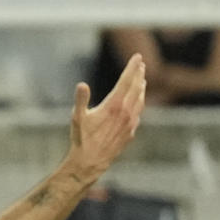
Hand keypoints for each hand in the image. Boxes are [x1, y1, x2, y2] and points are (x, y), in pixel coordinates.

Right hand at [67, 53, 145, 182]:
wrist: (91, 162)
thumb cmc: (82, 139)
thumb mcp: (77, 117)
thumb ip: (81, 99)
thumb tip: (82, 84)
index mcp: (114, 105)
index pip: (126, 81)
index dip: (132, 67)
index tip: (138, 57)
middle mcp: (125, 113)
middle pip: (136, 89)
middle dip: (139, 75)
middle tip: (142, 65)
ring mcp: (130, 123)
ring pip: (139, 101)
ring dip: (141, 89)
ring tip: (142, 81)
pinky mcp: (130, 132)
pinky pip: (137, 114)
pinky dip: (139, 104)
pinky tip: (137, 104)